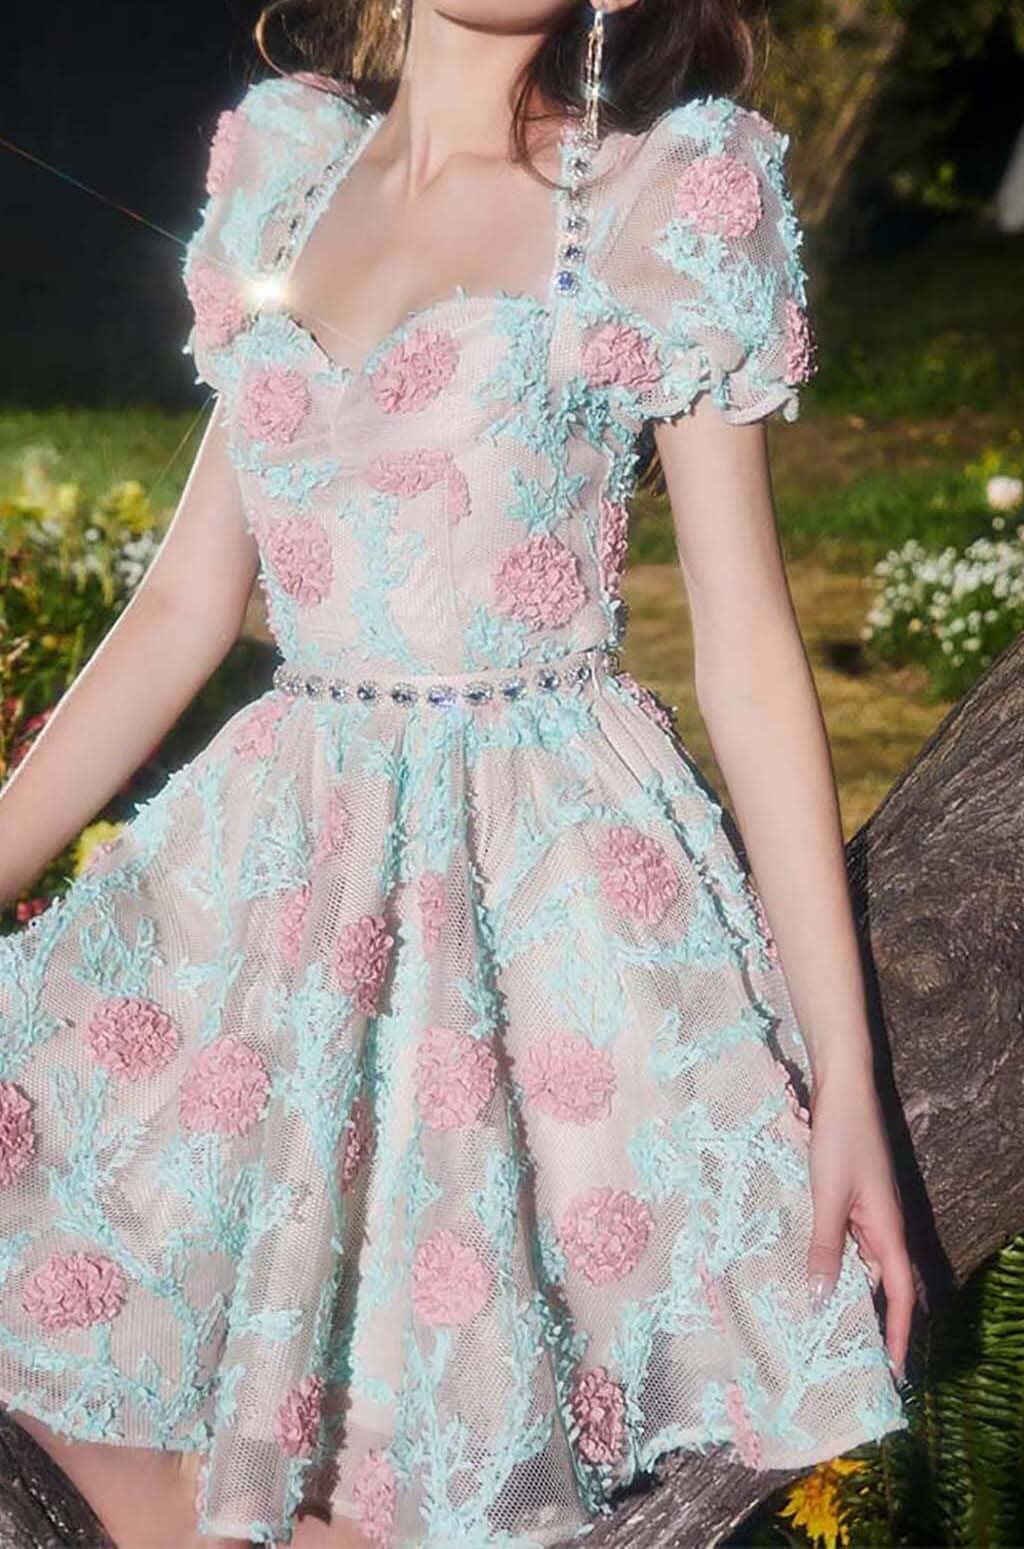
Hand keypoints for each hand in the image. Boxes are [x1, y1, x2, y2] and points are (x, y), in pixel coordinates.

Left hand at [805, 1070, 914, 1381]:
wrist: (843, 1088)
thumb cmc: (840, 1139)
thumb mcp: (828, 1195)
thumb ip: (825, 1244)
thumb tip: (821, 1297)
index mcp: (888, 1229)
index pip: (899, 1293)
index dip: (897, 1333)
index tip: (893, 1372)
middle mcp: (883, 1225)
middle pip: (881, 1283)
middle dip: (869, 1319)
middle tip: (847, 1358)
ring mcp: (867, 1210)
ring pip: (860, 1262)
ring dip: (846, 1288)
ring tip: (821, 1324)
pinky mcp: (850, 1196)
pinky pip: (846, 1239)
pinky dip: (832, 1259)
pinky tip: (809, 1269)